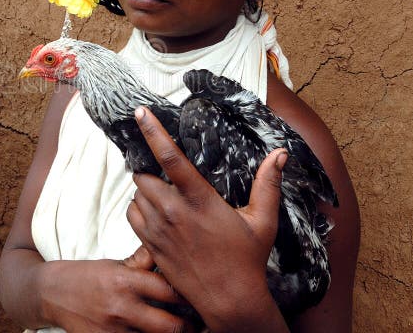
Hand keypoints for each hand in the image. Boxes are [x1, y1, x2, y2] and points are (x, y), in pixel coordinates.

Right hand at [40, 256, 192, 331]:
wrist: (50, 293)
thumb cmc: (87, 276)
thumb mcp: (115, 264)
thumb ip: (143, 261)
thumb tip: (169, 249)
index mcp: (126, 281)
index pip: (170, 291)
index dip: (190, 297)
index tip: (199, 300)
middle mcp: (121, 307)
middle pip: (171, 326)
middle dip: (189, 328)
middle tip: (199, 325)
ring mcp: (113, 330)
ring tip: (182, 331)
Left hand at [126, 106, 288, 331]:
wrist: (229, 301)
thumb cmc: (247, 260)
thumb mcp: (263, 220)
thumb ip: (268, 184)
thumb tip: (280, 153)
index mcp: (198, 199)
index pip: (169, 156)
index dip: (152, 130)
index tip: (140, 112)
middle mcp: (173, 212)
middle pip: (143, 174)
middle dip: (149, 167)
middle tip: (164, 171)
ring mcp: (158, 231)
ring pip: (135, 195)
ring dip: (144, 190)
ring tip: (164, 194)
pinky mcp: (151, 246)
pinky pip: (132, 216)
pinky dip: (138, 209)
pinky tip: (156, 213)